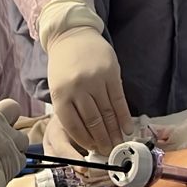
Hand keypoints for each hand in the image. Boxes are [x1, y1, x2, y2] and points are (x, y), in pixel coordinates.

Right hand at [0, 94, 27, 186]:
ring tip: (1, 156)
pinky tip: (3, 169)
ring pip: (21, 135)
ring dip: (14, 144)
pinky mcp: (15, 157)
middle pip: (11, 107)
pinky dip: (14, 163)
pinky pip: (21, 157)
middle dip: (8, 118)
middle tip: (0, 132)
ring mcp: (6, 136)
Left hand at [47, 26, 131, 154]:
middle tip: (109, 152)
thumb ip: (70, 109)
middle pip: (93, 122)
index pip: (74, 125)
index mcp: (61, 94)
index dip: (85, 141)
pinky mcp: (112, 73)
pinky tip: (128, 128)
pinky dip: (124, 116)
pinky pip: (119, 100)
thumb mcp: (59, 87)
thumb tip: (86, 136)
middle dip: (102, 140)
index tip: (93, 151)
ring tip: (119, 144)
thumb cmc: (64, 65)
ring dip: (115, 132)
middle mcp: (78, 88)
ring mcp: (96, 80)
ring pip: (108, 113)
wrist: (72, 34)